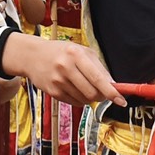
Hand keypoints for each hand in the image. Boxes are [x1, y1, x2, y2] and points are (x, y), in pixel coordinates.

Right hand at [1, 32, 119, 106]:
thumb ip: (99, 67)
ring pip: (84, 100)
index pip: (98, 78)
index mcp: (76, 54)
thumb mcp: (81, 51)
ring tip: (84, 85)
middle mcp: (66, 67)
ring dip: (90, 97)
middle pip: (92, 93)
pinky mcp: (52, 92)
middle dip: (102, 96)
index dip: (112, 91)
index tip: (121, 100)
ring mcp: (58, 81)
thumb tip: (113, 85)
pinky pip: (74, 102)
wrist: (33, 56)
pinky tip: (74, 88)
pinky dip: (79, 99)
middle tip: (102, 92)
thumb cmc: (61, 52)